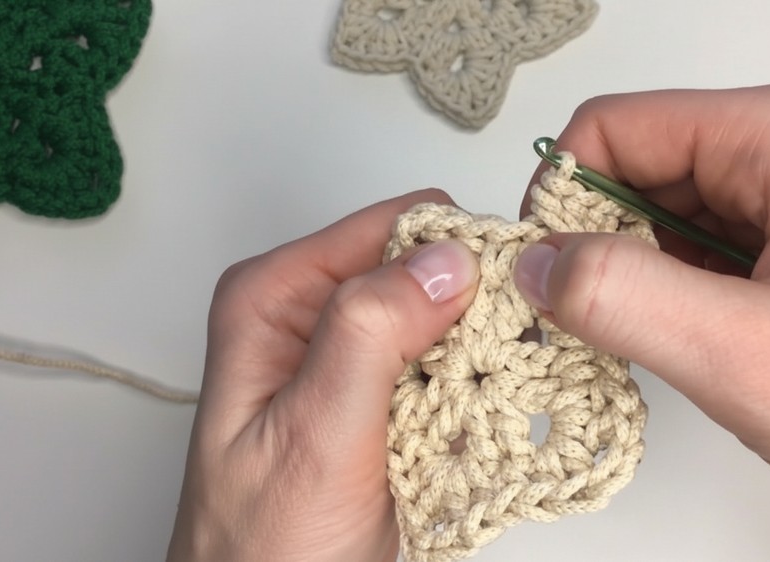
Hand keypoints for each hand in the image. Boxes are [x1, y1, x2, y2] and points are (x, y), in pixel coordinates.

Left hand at [167, 190, 478, 560]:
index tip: (507, 299)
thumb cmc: (263, 547)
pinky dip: (474, 384)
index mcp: (276, 297)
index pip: (390, 227)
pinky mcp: (380, 391)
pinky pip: (446, 361)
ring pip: (445, 315)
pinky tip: (476, 418)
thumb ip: (371, 336)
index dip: (457, 252)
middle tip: (498, 363)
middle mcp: (310, 311)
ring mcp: (349, 352)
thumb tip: (445, 258)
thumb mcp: (314, 435)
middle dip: (473, 307)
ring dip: (480, 351)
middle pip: (423, 265)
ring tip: (483, 400)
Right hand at [513, 80, 769, 558]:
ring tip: (640, 339)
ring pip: (659, 210)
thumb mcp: (749, 355)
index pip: (614, 128)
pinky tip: (675, 340)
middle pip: (635, 165)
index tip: (544, 271)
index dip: (563, 197)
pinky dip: (665, 290)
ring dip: (629, 271)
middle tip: (585, 318)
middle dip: (595, 239)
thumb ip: (625, 297)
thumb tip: (536, 263)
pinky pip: (694, 247)